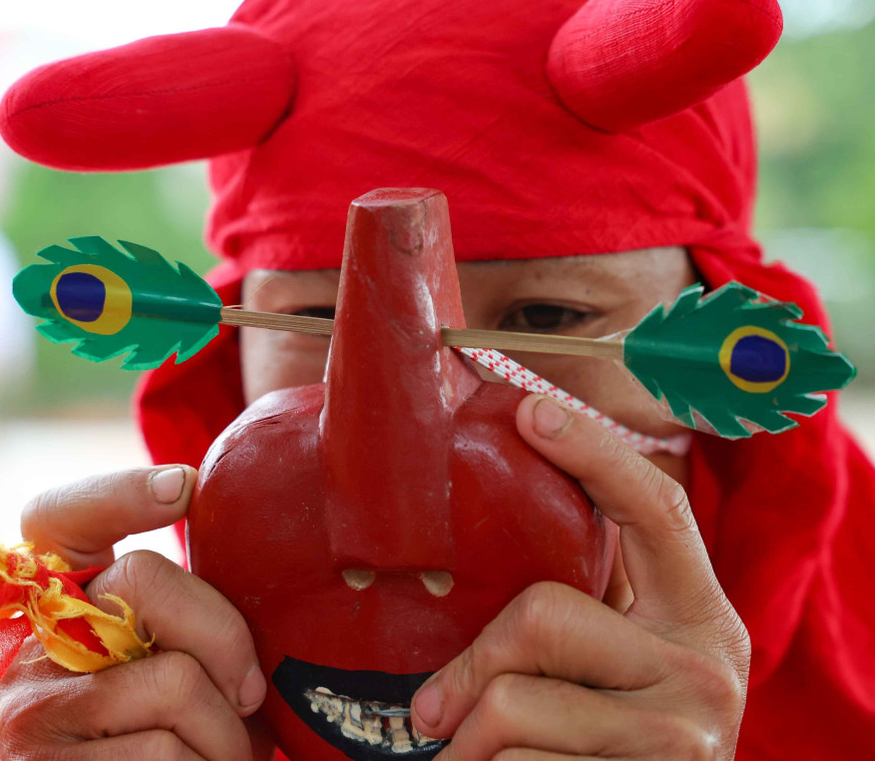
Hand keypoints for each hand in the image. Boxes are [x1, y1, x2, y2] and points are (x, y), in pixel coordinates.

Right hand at [0, 465, 272, 760]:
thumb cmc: (181, 738)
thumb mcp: (180, 667)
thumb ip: (193, 623)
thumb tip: (277, 584)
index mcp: (67, 604)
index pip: (62, 517)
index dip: (118, 490)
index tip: (184, 487)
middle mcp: (35, 644)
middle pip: (144, 581)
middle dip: (225, 638)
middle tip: (249, 693)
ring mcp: (31, 708)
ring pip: (174, 681)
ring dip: (228, 734)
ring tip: (226, 753)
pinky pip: (164, 753)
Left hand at [410, 395, 749, 759]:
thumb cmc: (627, 732)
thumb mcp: (630, 661)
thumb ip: (590, 604)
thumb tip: (492, 530)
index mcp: (700, 614)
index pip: (656, 509)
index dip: (594, 451)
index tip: (531, 409)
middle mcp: (703, 669)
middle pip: (542, 615)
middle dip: (470, 667)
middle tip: (431, 708)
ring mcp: (677, 736)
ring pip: (514, 703)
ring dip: (467, 739)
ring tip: (463, 754)